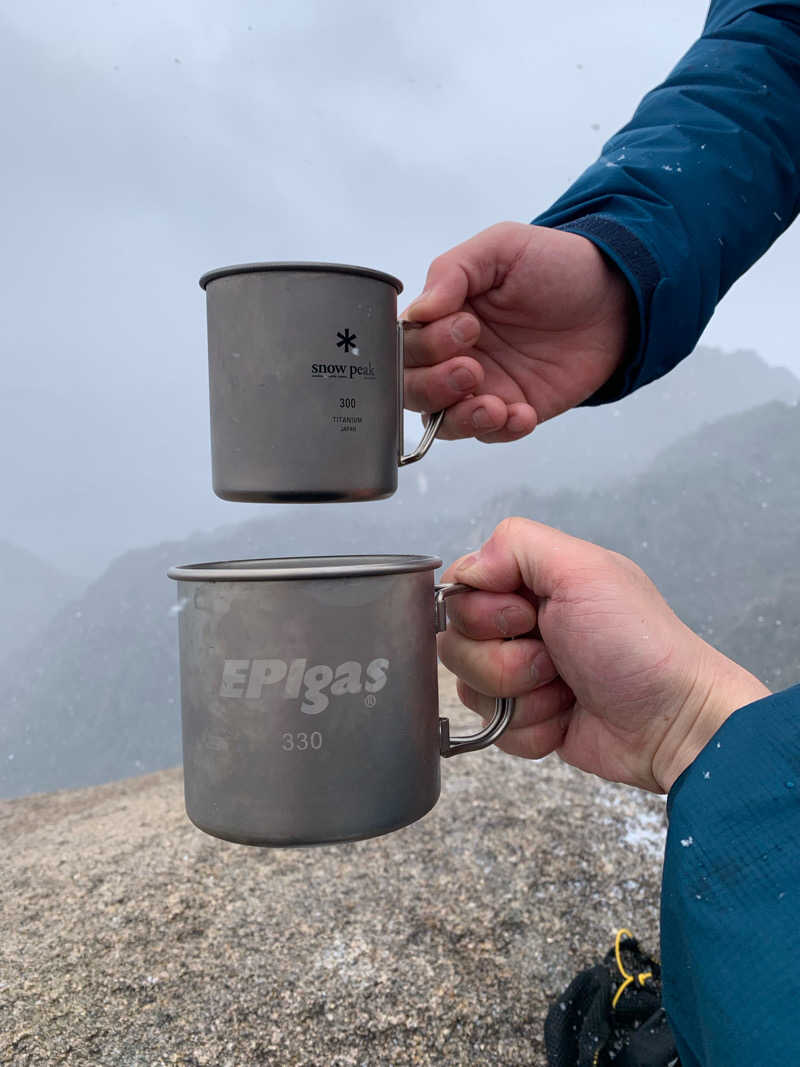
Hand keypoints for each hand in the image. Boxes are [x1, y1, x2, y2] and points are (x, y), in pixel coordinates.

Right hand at [402, 222, 634, 442]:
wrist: (615, 296)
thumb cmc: (556, 264)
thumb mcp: (502, 247)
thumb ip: (452, 271)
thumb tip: (417, 311)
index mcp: (441, 315)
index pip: (404, 344)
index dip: (424, 345)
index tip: (467, 325)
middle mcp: (452, 354)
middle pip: (411, 389)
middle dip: (434, 385)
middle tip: (472, 368)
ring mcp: (481, 386)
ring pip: (441, 422)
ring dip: (461, 418)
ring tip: (493, 405)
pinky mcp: (511, 409)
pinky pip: (489, 435)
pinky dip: (501, 431)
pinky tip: (522, 413)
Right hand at [439, 518, 769, 791]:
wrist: (672, 721)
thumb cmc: (636, 641)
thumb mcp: (583, 570)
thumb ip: (515, 545)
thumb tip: (466, 569)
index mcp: (529, 583)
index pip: (459, 592)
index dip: (482, 612)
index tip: (529, 617)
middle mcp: (518, 627)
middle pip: (455, 644)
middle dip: (505, 659)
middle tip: (556, 657)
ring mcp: (519, 677)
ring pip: (469, 689)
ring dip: (521, 695)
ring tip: (566, 690)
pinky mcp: (524, 721)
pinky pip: (493, 729)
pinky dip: (531, 728)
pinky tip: (566, 718)